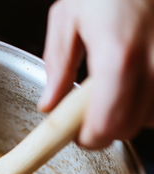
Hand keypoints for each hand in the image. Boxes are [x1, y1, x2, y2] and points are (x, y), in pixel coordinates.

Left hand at [38, 0, 153, 148]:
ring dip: (129, 114)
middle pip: (128, 129)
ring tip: (115, 90)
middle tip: (90, 112)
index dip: (88, 139)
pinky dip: (149, 101)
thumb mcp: (69, 16)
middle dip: (105, 128)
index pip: (105, 127)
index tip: (78, 134)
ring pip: (151, 118)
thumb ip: (58, 65)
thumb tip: (49, 104)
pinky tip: (137, 82)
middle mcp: (153, 63)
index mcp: (118, 56)